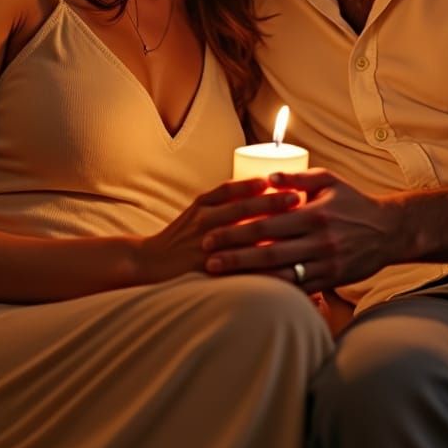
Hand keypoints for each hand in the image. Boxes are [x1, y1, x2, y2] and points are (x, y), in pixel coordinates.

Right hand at [140, 178, 300, 283]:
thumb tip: (264, 186)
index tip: (282, 178)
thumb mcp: (199, 210)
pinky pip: (237, 266)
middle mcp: (204, 221)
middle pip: (241, 209)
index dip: (257, 184)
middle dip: (271, 203)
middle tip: (297, 197)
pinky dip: (258, 265)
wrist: (150, 262)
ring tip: (295, 229)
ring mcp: (205, 246)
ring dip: (269, 232)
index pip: (232, 189)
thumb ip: (226, 199)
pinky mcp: (207, 269)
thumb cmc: (182, 235)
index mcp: (203, 204)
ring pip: (241, 237)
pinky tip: (279, 265)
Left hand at [201, 168, 410, 292]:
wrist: (389, 230)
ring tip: (221, 278)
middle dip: (235, 257)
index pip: (267, 224)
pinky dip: (274, 289)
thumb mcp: (329, 180)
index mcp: (313, 214)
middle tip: (206, 259)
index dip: (237, 231)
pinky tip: (253, 291)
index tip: (211, 234)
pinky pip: (299, 288)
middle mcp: (319, 241)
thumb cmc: (353, 202)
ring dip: (249, 276)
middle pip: (268, 252)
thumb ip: (297, 177)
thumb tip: (266, 177)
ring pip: (281, 274)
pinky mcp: (331, 280)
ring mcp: (325, 263)